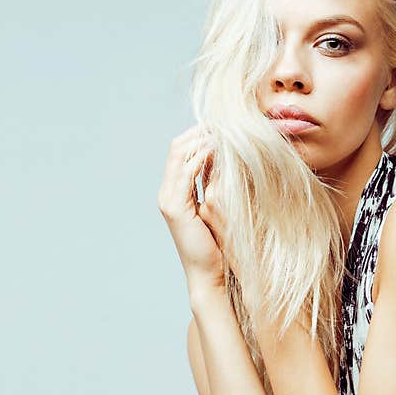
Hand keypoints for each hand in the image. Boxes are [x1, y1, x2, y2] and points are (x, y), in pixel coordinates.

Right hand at [158, 125, 225, 292]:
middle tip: (226, 122)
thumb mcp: (217, 205)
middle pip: (178, 146)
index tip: (225, 125)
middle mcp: (168, 191)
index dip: (201, 134)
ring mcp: (168, 198)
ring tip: (225, 132)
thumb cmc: (218, 244)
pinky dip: (202, 157)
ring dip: (203, 139)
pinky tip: (220, 151)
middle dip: (201, 131)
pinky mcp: (174, 207)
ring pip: (180, 154)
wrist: (209, 272)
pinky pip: (186, 172)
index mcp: (176, 190)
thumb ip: (215, 183)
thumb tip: (228, 159)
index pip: (182, 150)